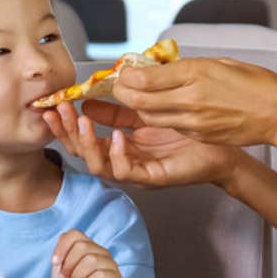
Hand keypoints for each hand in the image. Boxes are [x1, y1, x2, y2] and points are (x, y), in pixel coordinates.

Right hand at [43, 100, 240, 187]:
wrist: (221, 147)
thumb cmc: (187, 132)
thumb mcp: (146, 114)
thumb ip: (118, 110)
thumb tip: (89, 99)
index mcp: (121, 147)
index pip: (85, 139)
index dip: (67, 124)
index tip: (55, 104)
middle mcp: (124, 161)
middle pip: (84, 153)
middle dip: (68, 132)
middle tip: (59, 111)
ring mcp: (136, 172)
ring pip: (99, 166)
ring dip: (86, 144)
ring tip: (82, 122)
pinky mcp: (152, 178)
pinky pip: (126, 172)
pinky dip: (117, 155)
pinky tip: (116, 136)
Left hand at [51, 229, 120, 277]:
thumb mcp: (60, 271)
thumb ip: (60, 254)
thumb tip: (57, 256)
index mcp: (88, 247)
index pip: (75, 234)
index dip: (62, 248)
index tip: (55, 263)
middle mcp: (101, 252)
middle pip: (81, 246)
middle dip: (68, 265)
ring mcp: (110, 264)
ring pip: (91, 259)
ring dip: (78, 276)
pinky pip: (100, 274)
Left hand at [107, 57, 276, 146]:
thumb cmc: (255, 83)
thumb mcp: (219, 63)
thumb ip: (187, 67)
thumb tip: (161, 67)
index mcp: (196, 74)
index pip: (146, 78)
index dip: (128, 76)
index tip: (123, 72)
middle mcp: (191, 99)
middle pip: (140, 101)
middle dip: (124, 94)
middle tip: (118, 86)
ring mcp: (194, 121)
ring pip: (151, 117)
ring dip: (138, 108)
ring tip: (134, 97)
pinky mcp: (198, 135)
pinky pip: (170, 126)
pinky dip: (159, 117)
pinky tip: (160, 109)